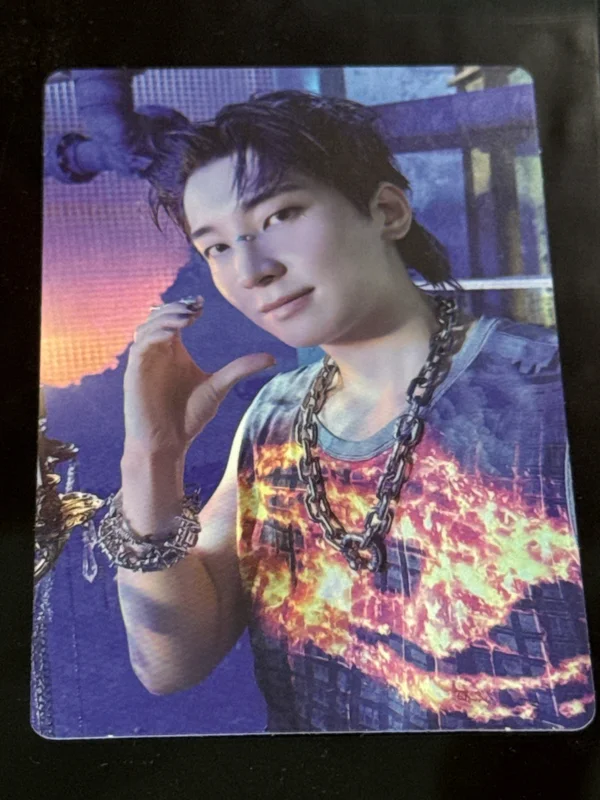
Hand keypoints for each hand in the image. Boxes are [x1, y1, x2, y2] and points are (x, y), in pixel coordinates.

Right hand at [123, 296, 274, 455]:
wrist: (167, 444)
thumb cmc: (187, 417)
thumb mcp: (219, 387)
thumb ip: (240, 369)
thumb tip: (272, 358)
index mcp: (174, 351)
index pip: (175, 319)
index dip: (186, 308)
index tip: (203, 304)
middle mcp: (157, 352)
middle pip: (159, 317)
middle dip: (176, 308)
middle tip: (195, 307)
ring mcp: (144, 361)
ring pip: (147, 327)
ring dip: (165, 318)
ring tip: (187, 317)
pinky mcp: (134, 372)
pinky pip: (140, 345)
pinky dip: (155, 335)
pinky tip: (174, 334)